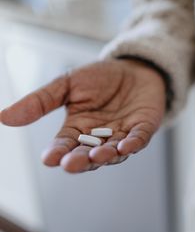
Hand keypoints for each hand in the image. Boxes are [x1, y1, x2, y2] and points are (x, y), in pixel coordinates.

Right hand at [0, 59, 165, 172]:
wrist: (133, 68)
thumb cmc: (100, 78)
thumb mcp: (68, 84)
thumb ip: (41, 101)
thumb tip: (4, 117)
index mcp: (78, 129)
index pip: (65, 145)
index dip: (57, 152)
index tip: (48, 159)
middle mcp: (99, 137)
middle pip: (88, 154)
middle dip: (81, 160)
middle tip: (71, 164)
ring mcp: (122, 134)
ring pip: (113, 151)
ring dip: (105, 155)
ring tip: (97, 156)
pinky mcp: (143, 128)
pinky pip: (138, 139)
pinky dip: (133, 144)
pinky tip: (125, 146)